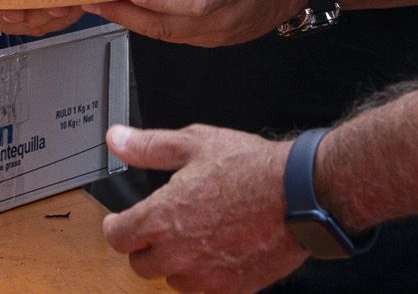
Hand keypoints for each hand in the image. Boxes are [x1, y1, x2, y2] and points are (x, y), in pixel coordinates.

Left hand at [85, 0, 305, 46]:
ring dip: (134, 22)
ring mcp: (221, 34)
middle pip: (172, 26)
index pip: (194, 2)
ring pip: (170, 35)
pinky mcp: (215, 38)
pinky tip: (131, 11)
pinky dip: (151, 24)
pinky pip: (178, 36)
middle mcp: (227, 18)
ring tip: (102, 5)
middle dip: (128, 15)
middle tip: (95, 0)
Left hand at [102, 124, 305, 293]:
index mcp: (162, 218)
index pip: (117, 237)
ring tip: (195, 235)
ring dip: (175, 262)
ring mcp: (205, 277)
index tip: (122, 220)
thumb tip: (118, 140)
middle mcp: (179, 254)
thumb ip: (149, 147)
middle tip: (162, 225)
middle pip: (140, 263)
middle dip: (146, 244)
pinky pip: (203, 290)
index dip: (117, 225)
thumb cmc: (251, 168)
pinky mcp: (231, 290)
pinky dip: (204, 275)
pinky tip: (217, 250)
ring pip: (171, 279)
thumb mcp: (194, 144)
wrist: (300, 195)